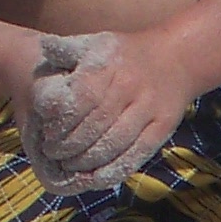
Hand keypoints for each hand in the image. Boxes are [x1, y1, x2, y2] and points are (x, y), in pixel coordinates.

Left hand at [17, 30, 199, 190]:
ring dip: (87, 162)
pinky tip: (95, 178)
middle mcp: (129, 87)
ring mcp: (149, 108)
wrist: (177, 58)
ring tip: (70, 166)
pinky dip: (113, 171)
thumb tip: (43, 48)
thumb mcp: (96, 43)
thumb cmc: (126, 54)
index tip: (47, 134)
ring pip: (114, 144)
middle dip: (69, 145)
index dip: (60, 123)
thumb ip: (68, 49)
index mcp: (108, 66)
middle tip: (53, 154)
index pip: (80, 101)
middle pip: (95, 125)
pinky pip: (136, 154)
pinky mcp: (163, 127)